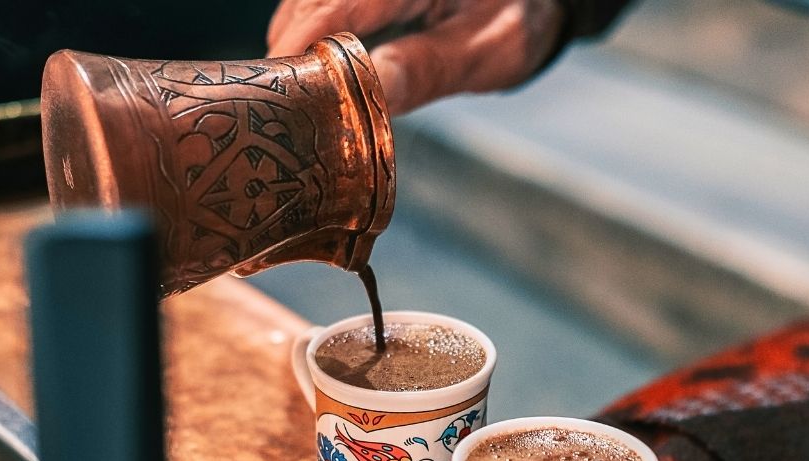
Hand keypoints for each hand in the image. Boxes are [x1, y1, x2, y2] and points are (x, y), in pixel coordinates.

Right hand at [266, 0, 564, 113]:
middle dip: (292, 45)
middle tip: (279, 102)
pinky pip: (323, 0)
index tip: (277, 84)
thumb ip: (426, 69)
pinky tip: (310, 67)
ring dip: (296, 39)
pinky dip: (311, 30)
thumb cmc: (517, 22)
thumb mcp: (484, 51)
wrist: (531, 1)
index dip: (303, 42)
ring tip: (291, 90)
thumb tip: (370, 97)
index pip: (340, 2)